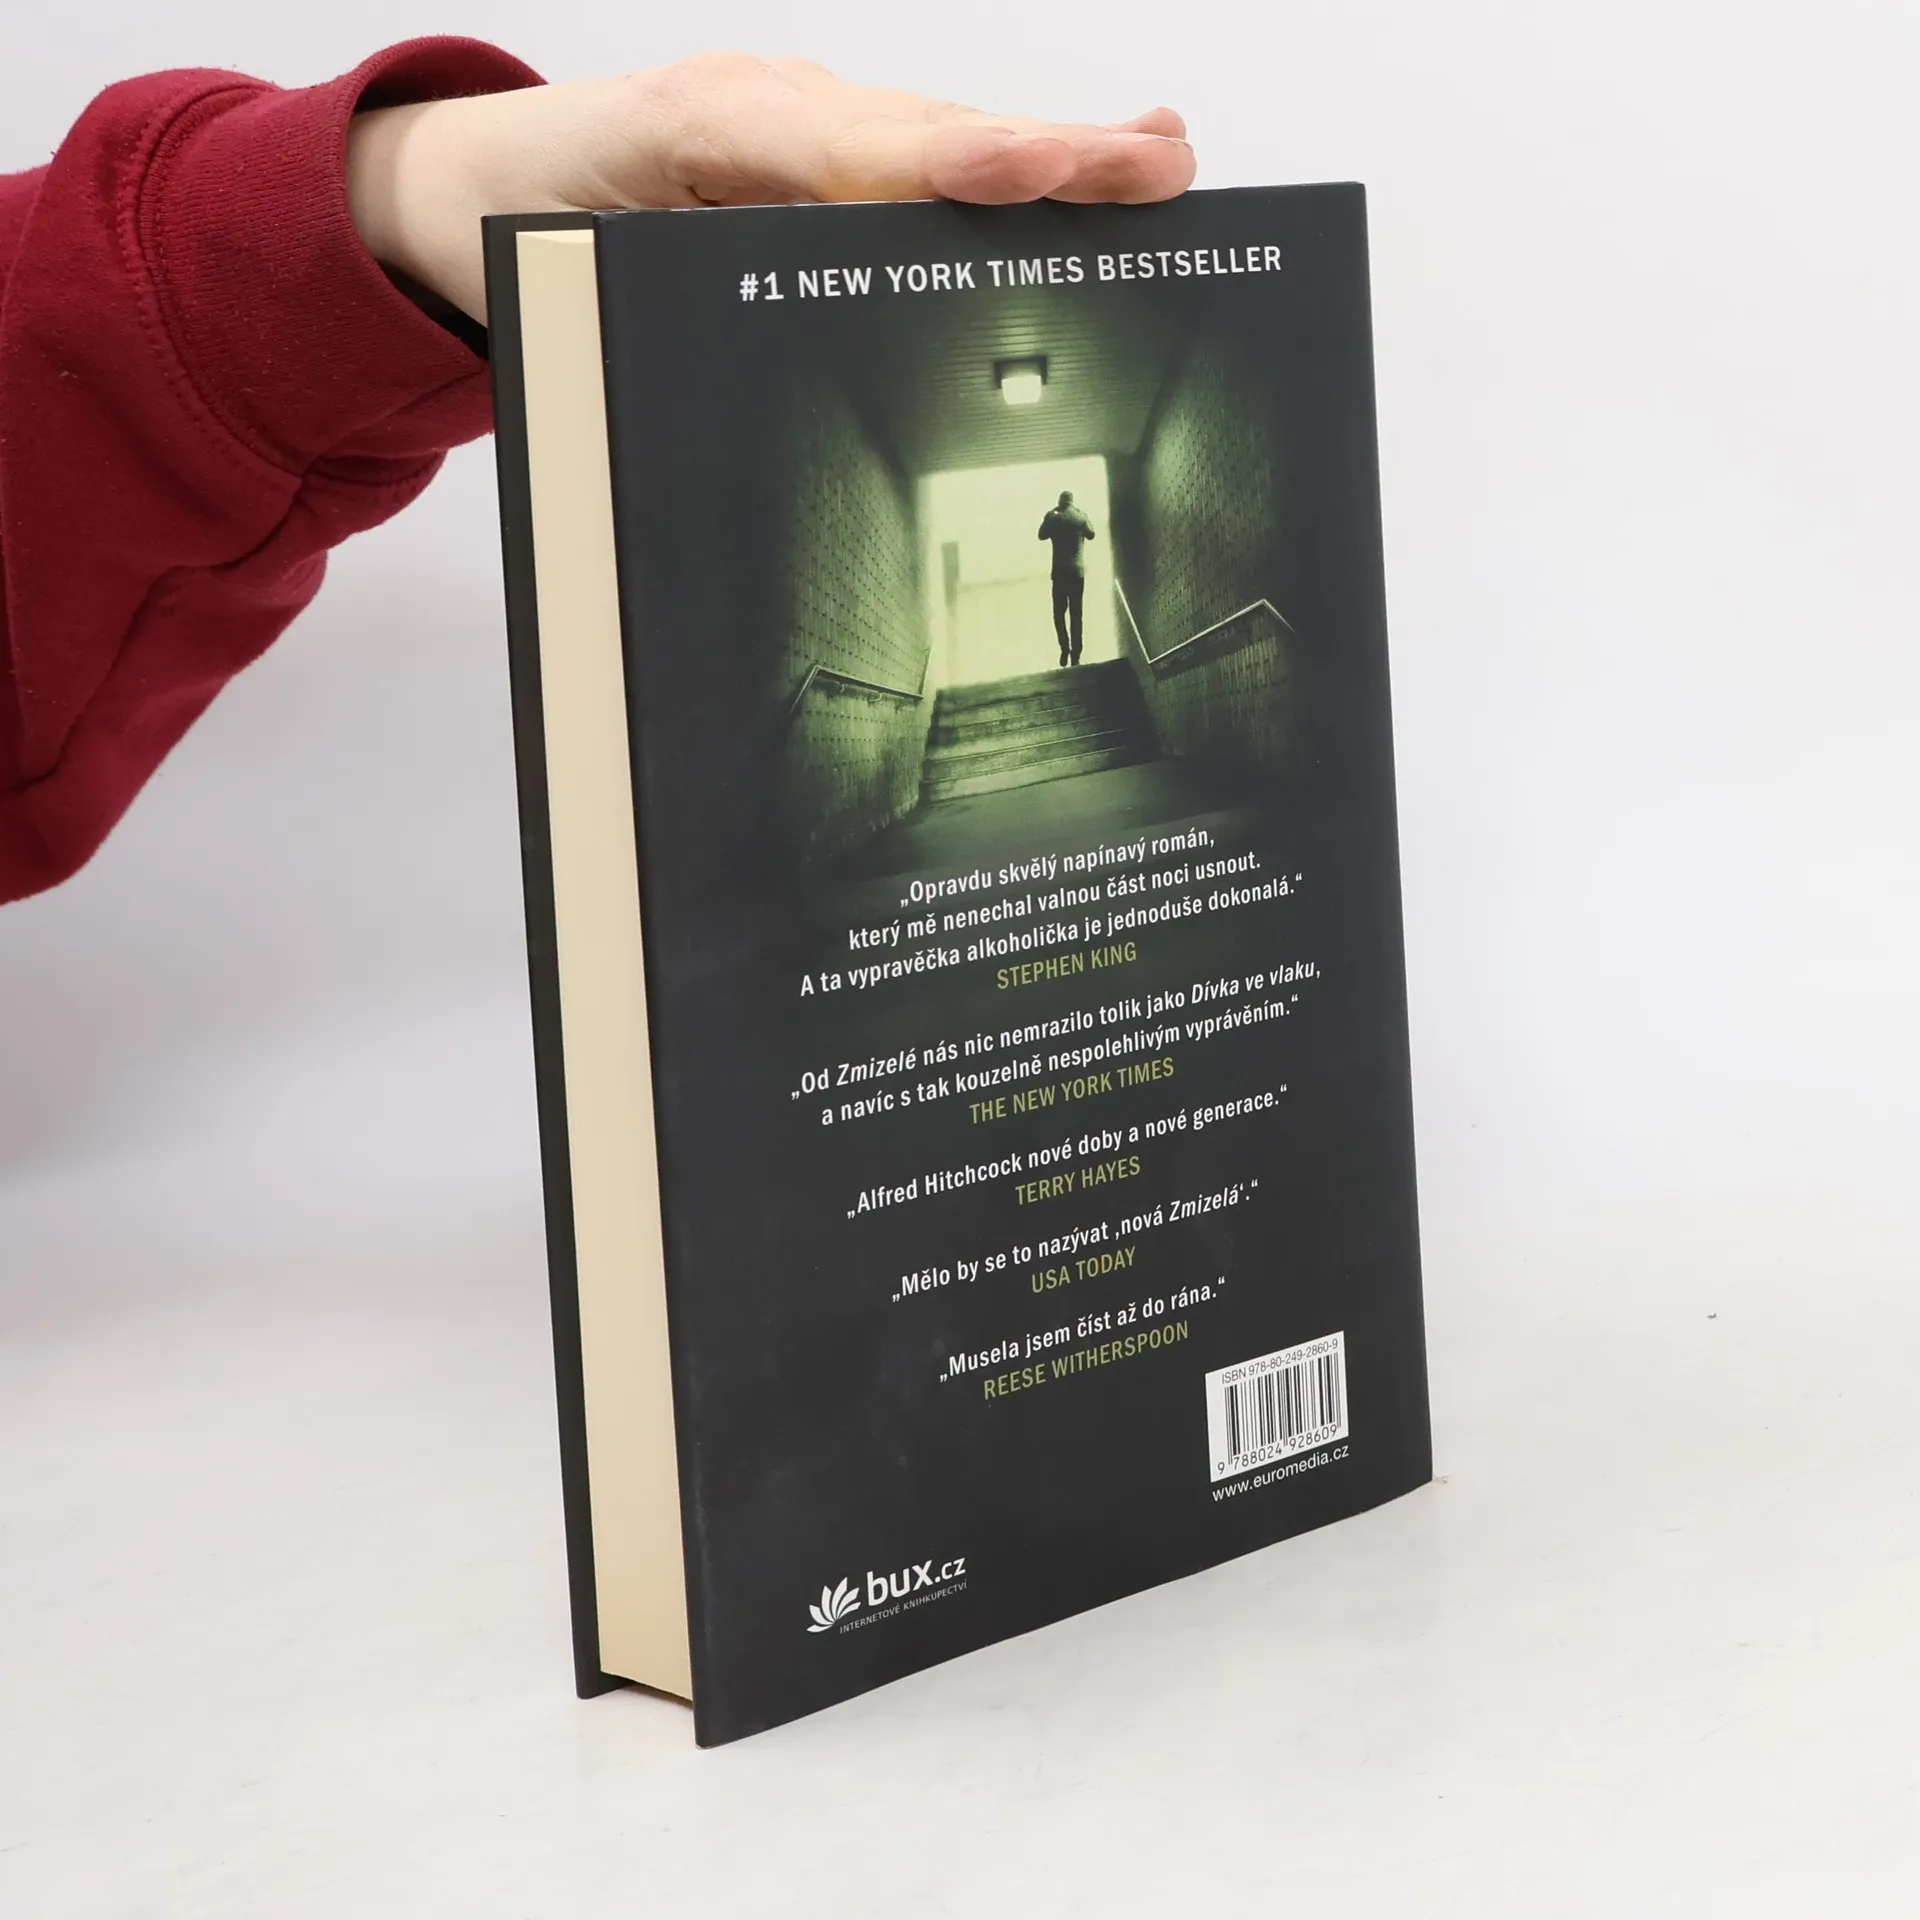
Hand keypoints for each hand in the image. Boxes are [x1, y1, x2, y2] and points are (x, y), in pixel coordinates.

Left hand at [346, 54, 1195, 322]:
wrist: (490, 174)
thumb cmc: (538, 218)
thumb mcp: (571, 270)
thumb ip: (656, 304)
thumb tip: (765, 385)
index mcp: (706, 129)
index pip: (844, 151)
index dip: (941, 162)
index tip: (1026, 165)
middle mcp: (777, 110)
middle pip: (928, 135)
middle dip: (1049, 154)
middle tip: (1154, 166)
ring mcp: (813, 120)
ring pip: (943, 139)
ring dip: (1058, 155)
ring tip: (1161, 160)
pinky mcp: (832, 147)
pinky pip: (929, 155)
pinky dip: (1017, 166)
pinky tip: (1100, 163)